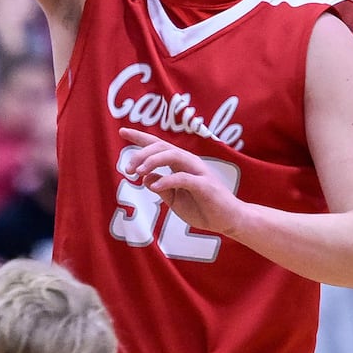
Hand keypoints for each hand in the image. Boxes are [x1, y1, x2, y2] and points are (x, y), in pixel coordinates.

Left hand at [119, 127, 241, 235]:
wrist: (230, 221)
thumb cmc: (203, 208)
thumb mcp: (175, 199)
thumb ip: (161, 187)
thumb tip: (145, 177)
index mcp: (180, 163)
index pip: (158, 145)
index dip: (140, 137)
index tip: (122, 131)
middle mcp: (188, 161)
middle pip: (161, 146)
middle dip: (141, 153)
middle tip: (128, 168)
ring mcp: (198, 171)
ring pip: (172, 154)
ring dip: (151, 161)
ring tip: (138, 172)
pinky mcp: (205, 185)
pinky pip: (182, 177)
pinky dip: (166, 180)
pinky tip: (153, 187)